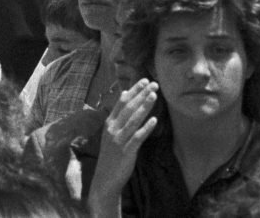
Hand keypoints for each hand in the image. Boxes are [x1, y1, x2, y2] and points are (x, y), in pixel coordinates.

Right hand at [92, 79, 158, 199]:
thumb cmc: (111, 157)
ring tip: (154, 95)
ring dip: (144, 106)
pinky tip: (154, 120)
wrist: (105, 179)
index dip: (133, 90)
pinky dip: (146, 128)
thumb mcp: (111, 136)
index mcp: (109, 123)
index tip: (143, 80)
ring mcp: (119, 140)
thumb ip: (119, 122)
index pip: (121, 102)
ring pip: (133, 119)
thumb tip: (129, 106)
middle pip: (128, 107)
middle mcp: (113, 129)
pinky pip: (138, 137)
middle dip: (141, 94)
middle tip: (153, 83)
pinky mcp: (127, 151)